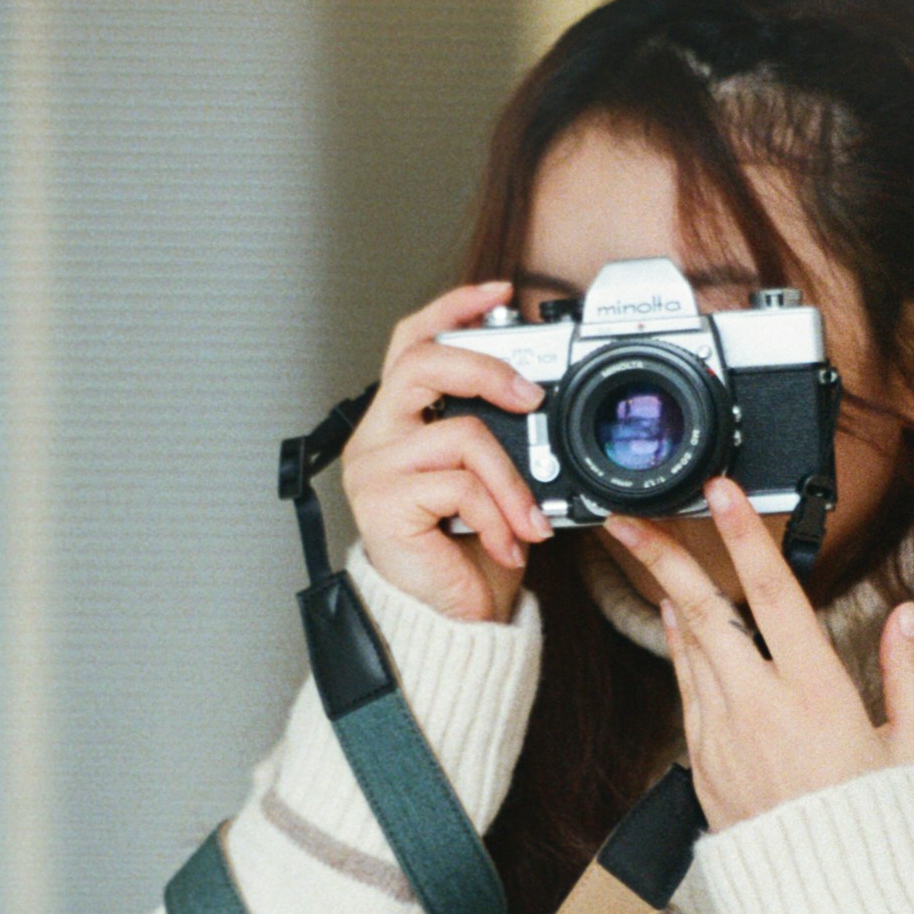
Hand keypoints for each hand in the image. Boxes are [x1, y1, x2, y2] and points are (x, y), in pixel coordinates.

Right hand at [342, 281, 552, 623]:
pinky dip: (498, 515)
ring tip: (528, 520)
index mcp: (399, 422)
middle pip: (421, 364)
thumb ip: (498, 436)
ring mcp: (374, 470)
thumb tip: (538, 399)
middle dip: (486, 369)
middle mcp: (377, 438)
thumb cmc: (469, 553)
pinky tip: (507, 543)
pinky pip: (459, 485)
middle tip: (531, 397)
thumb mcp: (491, 480)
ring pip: (460, 434)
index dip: (452, 310)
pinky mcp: (382, 504)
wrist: (454, 620)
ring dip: (511, 480)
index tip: (499, 292)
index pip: (412, 343)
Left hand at [602, 479, 913, 829]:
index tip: (721, 493)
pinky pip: (687, 696)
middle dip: (661, 560)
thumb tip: (908, 618)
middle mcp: (759, 712)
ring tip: (652, 558)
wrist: (831, 908)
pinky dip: (680, 653)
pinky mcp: (704, 771)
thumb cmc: (882, 831)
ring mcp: (722, 741)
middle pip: (701, 615)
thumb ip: (911, 676)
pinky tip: (678, 631)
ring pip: (687, 653)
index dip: (744, 538)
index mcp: (817, 696)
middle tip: (630, 519)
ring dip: (670, 601)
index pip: (773, 596)